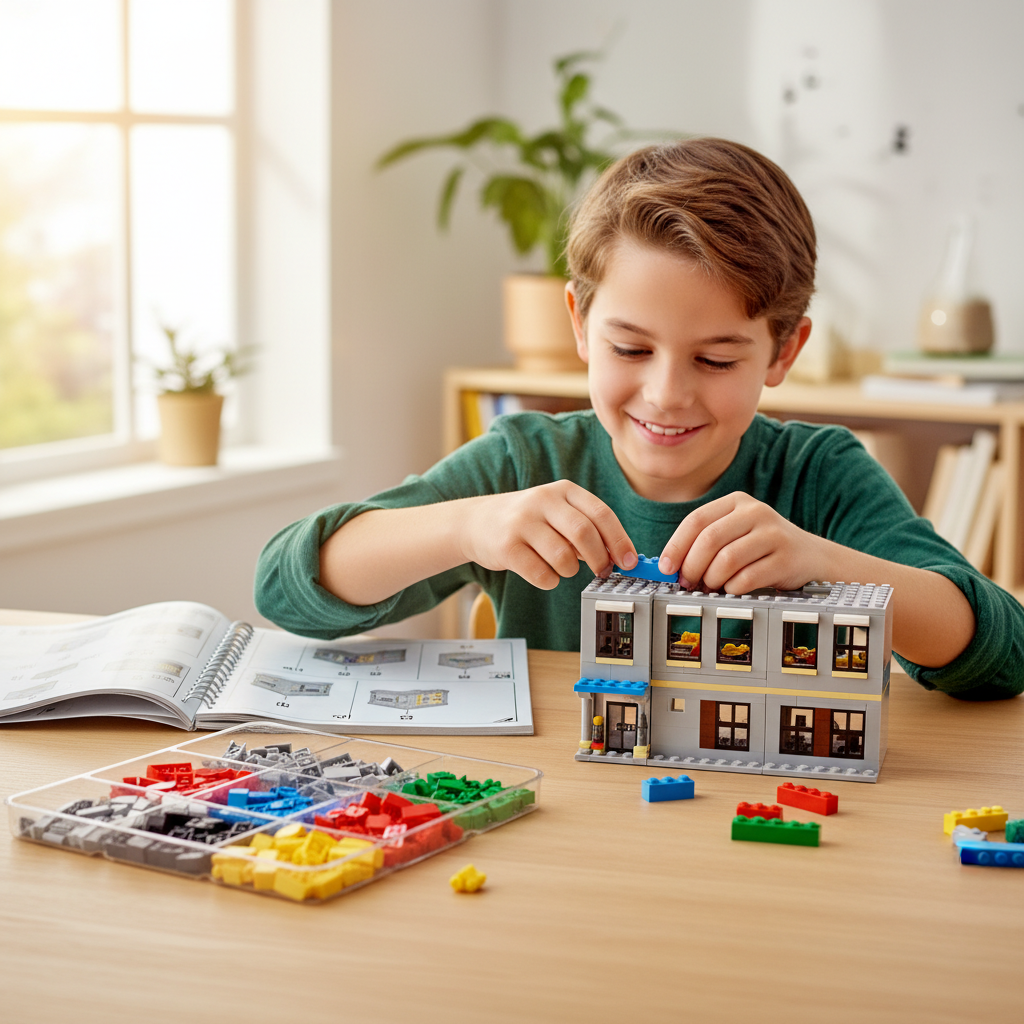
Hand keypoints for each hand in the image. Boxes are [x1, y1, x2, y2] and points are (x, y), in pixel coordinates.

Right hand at [457, 481, 636, 589]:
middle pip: (584, 533)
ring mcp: (522, 522)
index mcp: (562, 490)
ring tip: (563, 567)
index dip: (620, 540)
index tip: (630, 562)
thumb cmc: (527, 521)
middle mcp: (542, 501)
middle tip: (602, 571)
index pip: (601, 514)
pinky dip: (549, 580)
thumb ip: (586, 529)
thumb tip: (620, 556)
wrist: (475, 522)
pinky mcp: (506, 546)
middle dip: (600, 559)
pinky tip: (543, 573)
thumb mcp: (556, 513)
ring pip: (563, 557)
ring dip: (570, 571)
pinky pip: (541, 574)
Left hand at [658, 492, 825, 592]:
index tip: (666, 567)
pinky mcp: (785, 559)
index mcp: (737, 501)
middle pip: (709, 540)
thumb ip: (706, 542)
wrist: (811, 556)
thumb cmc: (763, 547)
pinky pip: (747, 579)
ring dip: (712, 580)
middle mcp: (756, 512)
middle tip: (688, 582)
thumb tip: (671, 566)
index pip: (696, 520)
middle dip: (692, 566)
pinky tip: (732, 589)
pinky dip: (732, 588)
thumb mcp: (735, 532)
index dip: (676, 546)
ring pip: (726, 560)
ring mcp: (773, 534)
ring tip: (712, 586)